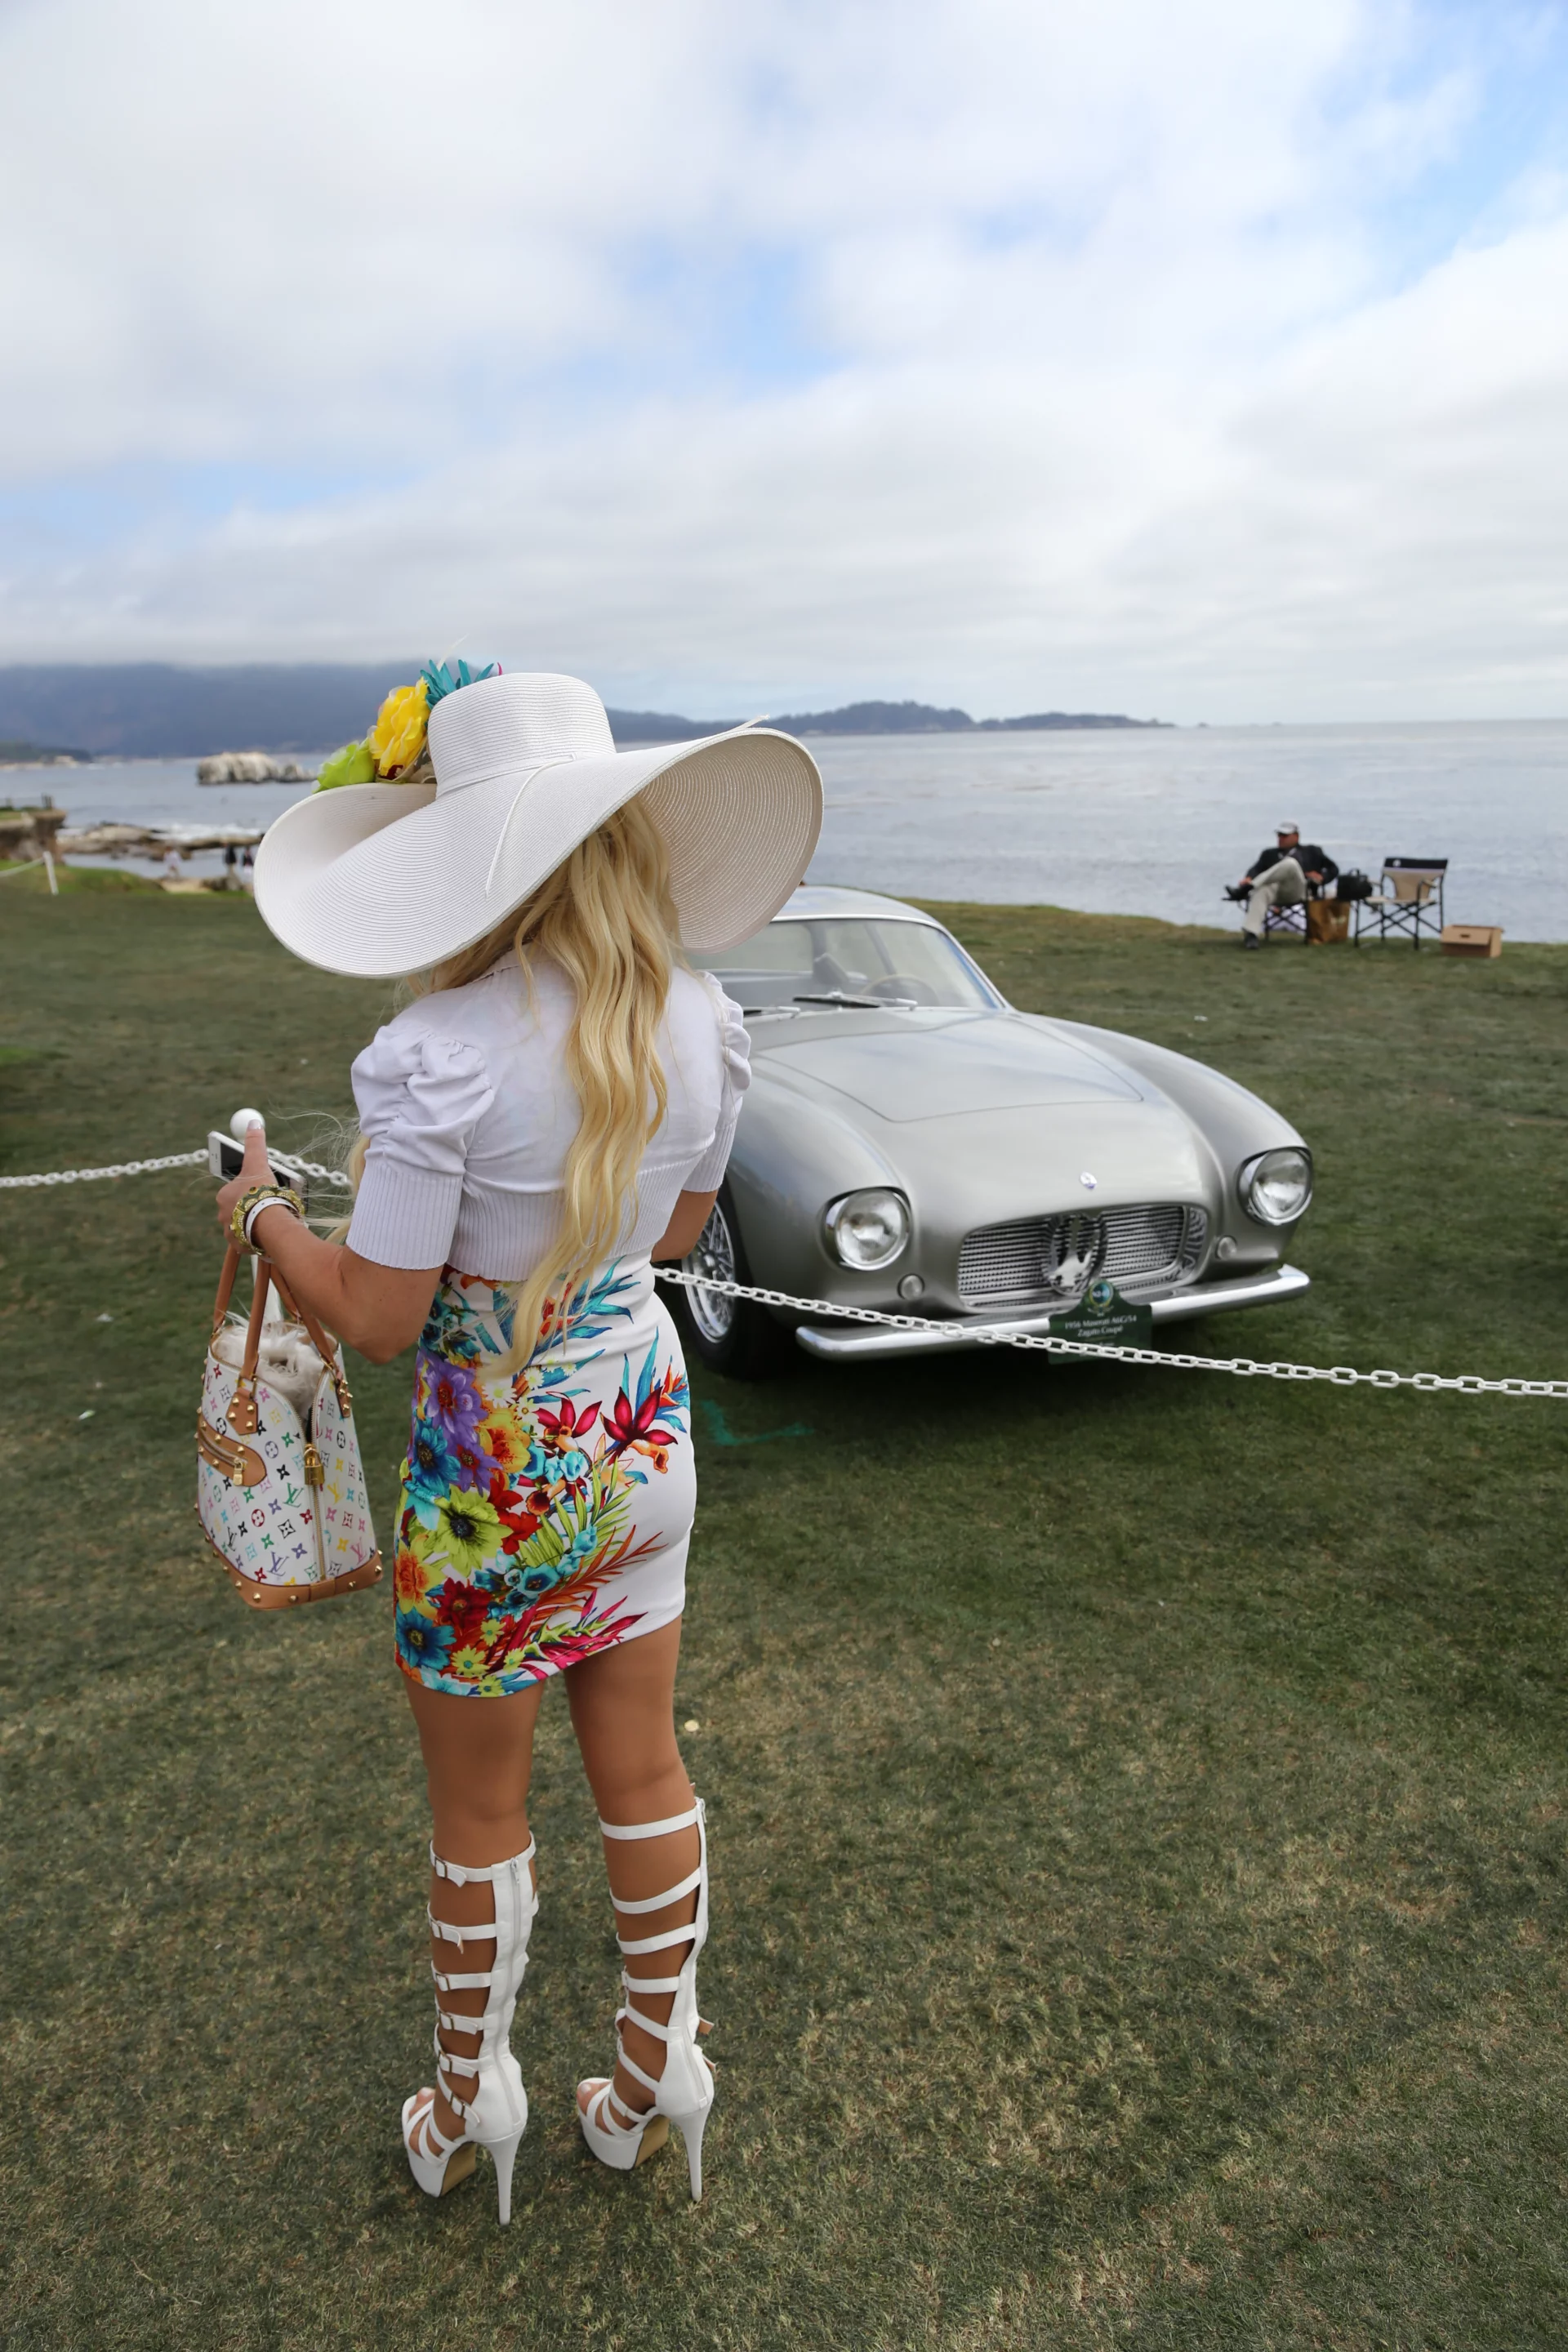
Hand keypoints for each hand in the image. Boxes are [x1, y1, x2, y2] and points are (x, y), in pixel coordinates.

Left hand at [215, 1118, 274, 1238]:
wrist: (269, 1223)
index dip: (249, 1190)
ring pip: (243, 1225)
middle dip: (251, 1207)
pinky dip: (256, 1238)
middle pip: (239, 1209)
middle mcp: (223, 1215)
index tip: (261, 1192)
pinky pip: (248, 1241)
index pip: (235, 1191)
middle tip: (269, 1205)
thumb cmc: (261, 1192)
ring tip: (271, 1221)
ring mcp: (231, 1232)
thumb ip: (255, 1143)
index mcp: (224, 1196)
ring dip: (254, 1223)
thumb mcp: (257, 1163)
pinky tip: (268, 1234)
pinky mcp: (241, 1246)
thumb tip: (253, 1123)